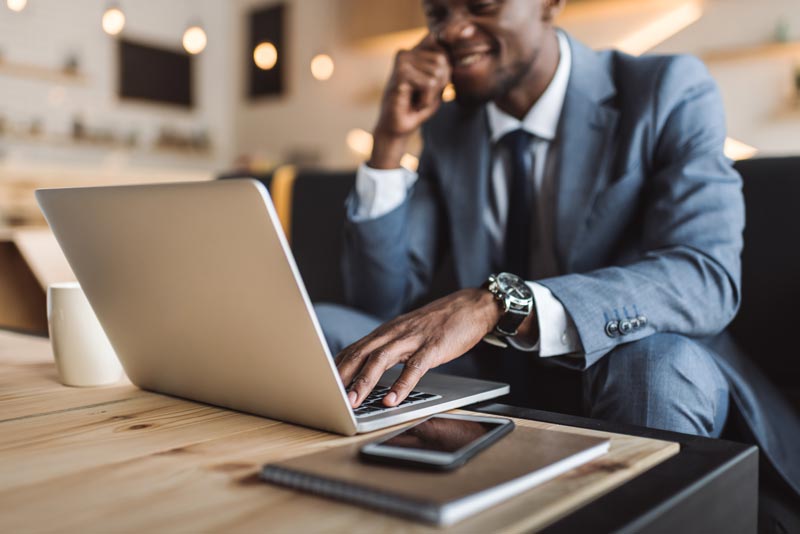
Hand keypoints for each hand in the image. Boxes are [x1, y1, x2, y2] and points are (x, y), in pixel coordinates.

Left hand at [335, 288, 500, 408]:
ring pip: (381, 360)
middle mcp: (394, 333)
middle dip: (342, 376)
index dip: (335, 367)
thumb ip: (387, 348)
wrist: (472, 306)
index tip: (320, 385)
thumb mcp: (407, 333)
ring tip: (353, 401)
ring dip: (365, 382)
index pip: (353, 349)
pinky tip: (392, 400)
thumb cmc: (438, 323)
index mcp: (386, 332)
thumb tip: (366, 368)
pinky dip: (401, 384)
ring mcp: (413, 339)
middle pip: (360, 354)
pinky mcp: (433, 347)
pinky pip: (414, 367)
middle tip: (327, 397)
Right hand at [369, 33, 450, 168]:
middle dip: (439, 83)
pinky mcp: (400, 72)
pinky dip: (426, 99)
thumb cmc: (417, 108)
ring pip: (437, 72)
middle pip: (443, 60)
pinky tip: (413, 104)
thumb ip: (446, 68)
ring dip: (431, 94)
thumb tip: (450, 56)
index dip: (449, 53)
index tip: (446, 67)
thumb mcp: (437, 86)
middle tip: (422, 96)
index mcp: (414, 52)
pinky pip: (429, 84)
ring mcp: (402, 60)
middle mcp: (406, 52)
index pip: (440, 40)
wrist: (396, 129)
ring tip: (416, 100)